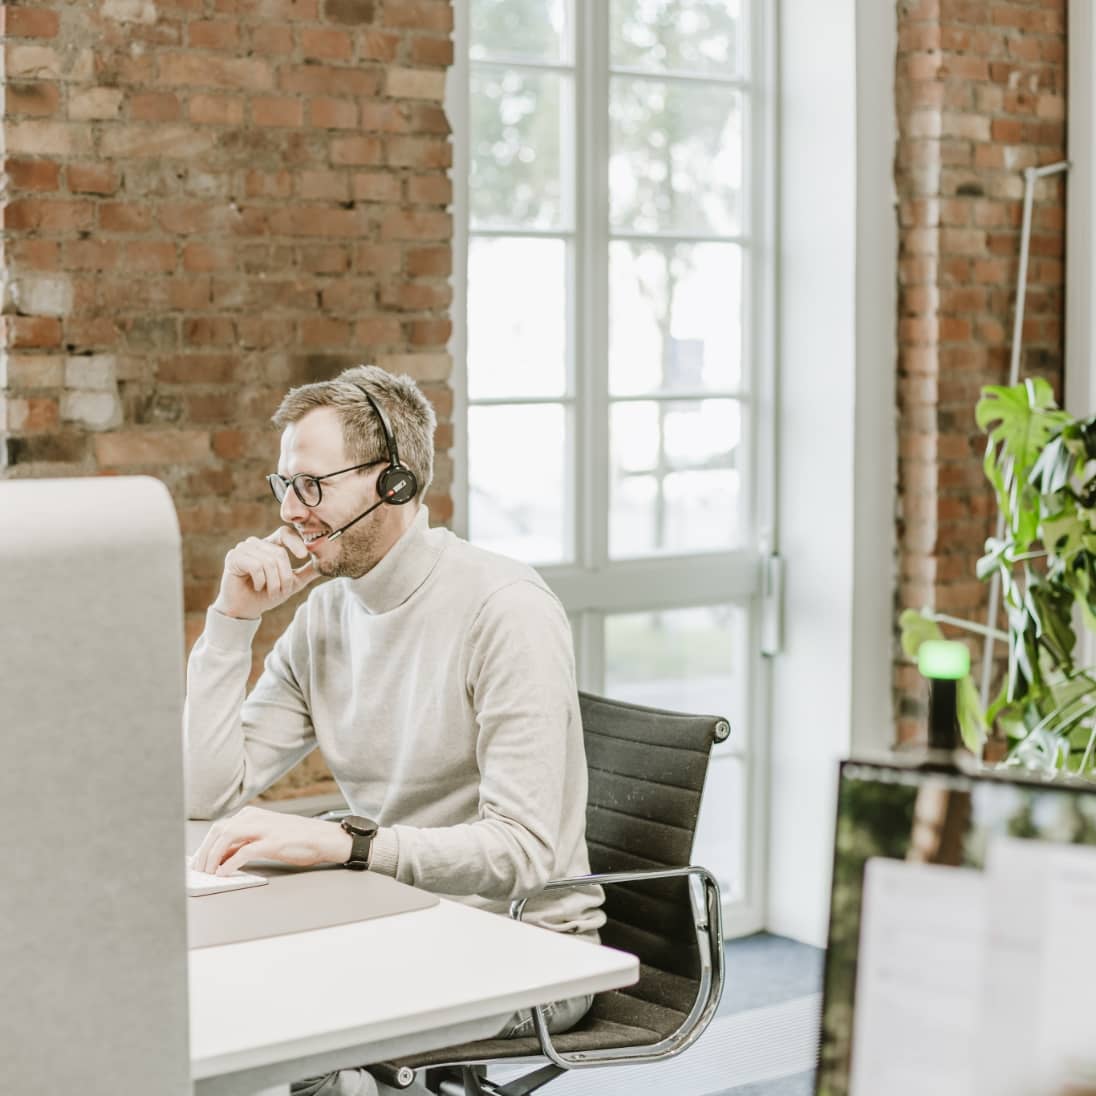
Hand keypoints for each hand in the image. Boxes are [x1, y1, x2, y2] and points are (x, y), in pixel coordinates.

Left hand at [191, 805, 352, 874]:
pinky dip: (230, 864)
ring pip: (227, 837)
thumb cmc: (297, 838)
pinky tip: (225, 873)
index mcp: (253, 814)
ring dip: (213, 857)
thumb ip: (245, 842)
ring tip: (209, 873)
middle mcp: (256, 818)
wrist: (324, 838)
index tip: (198, 860)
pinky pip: (244, 852)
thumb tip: (221, 858)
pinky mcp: (273, 842)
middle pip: (219, 830)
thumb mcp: (267, 834)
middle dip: (204, 851)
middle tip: (199, 869)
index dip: (205, 845)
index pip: (220, 827)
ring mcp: (265, 829)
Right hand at [213, 526, 318, 619]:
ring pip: (269, 561)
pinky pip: (256, 565)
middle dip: (285, 577)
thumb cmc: (266, 595)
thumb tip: (325, 564)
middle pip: (280, 553)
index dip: (295, 542)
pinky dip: (261, 581)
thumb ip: (307, 572)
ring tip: (270, 592)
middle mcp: (256, 543)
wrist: (245, 610)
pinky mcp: (233, 558)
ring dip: (274, 582)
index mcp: (270, 545)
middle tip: (282, 591)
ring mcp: (243, 549)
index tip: (303, 556)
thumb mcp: (292, 583)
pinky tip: (257, 587)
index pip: (285, 533)